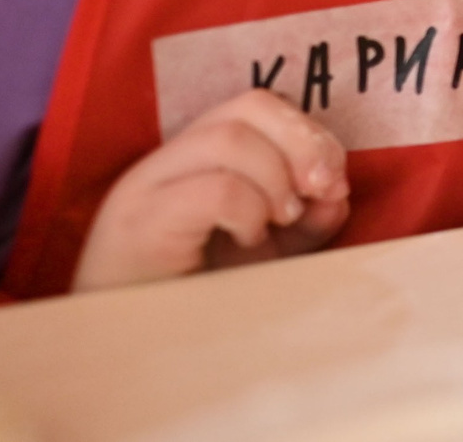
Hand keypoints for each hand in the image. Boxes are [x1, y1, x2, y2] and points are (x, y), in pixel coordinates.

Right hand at [72, 90, 350, 292]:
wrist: (124, 356)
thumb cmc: (192, 301)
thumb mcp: (266, 252)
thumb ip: (305, 220)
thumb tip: (338, 193)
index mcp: (194, 159)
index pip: (256, 105)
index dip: (307, 132)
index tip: (334, 182)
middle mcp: (167, 162)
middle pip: (249, 106)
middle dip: (303, 141)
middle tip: (321, 189)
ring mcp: (147, 188)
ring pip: (229, 138)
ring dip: (276, 178)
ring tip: (279, 221)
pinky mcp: (141, 224)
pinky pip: (214, 189)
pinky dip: (249, 210)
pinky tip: (248, 242)